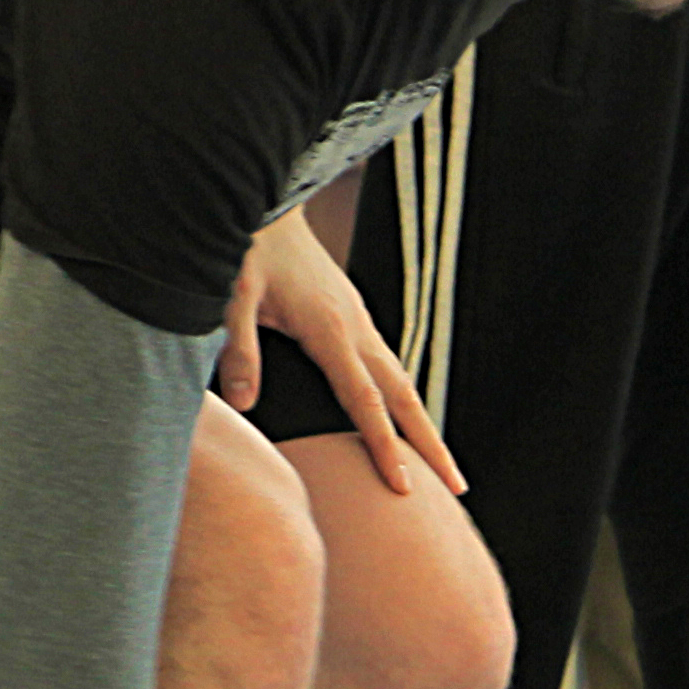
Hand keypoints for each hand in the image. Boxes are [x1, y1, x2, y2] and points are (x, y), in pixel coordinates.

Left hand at [217, 208, 464, 493]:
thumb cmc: (247, 248)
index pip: (366, 403)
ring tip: (439, 463)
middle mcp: (356, 329)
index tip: (405, 487)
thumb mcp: (232, 298)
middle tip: (457, 489)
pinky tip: (402, 415)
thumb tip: (245, 404)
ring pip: (401, 381)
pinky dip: (402, 398)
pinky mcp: (353, 314)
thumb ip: (240, 351)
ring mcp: (359, 321)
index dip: (386, 448)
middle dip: (431, 446)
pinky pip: (388, 364)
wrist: (266, 200)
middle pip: (404, 398)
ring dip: (422, 424)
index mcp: (331, 331)